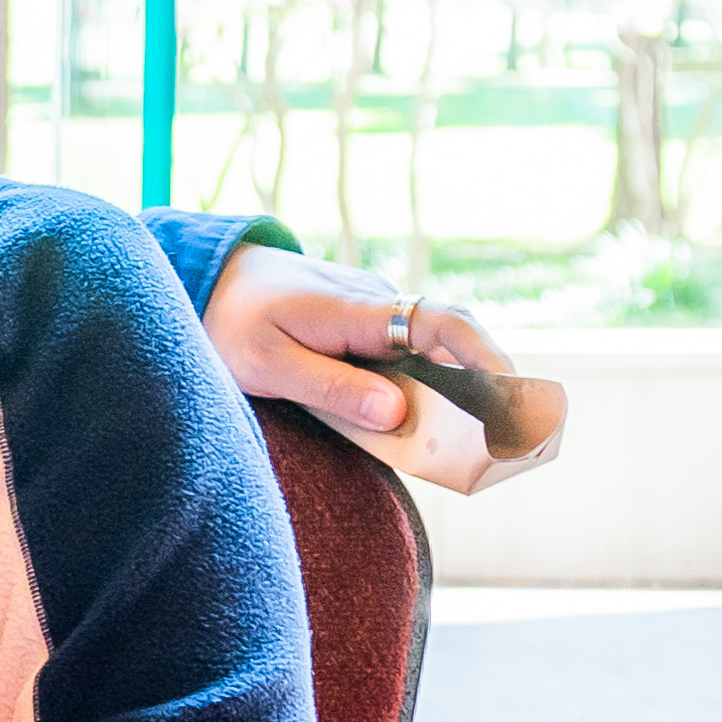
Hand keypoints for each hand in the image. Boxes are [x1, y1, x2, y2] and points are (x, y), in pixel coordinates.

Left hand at [201, 245, 545, 485]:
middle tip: (513, 438)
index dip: (486, 358)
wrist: (205, 277)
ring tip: (478, 443)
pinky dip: (423, 388)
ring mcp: (374, 314)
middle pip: (451, 342)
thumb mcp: (266, 365)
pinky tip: (425, 425)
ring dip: (455, 392)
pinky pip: (405, 357)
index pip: (443, 323)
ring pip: (430, 352)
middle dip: (487, 386)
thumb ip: (330, 389)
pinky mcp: (363, 328)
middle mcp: (378, 305)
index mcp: (359, 309)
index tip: (515, 397)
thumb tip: (397, 413)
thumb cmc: (229, 321)